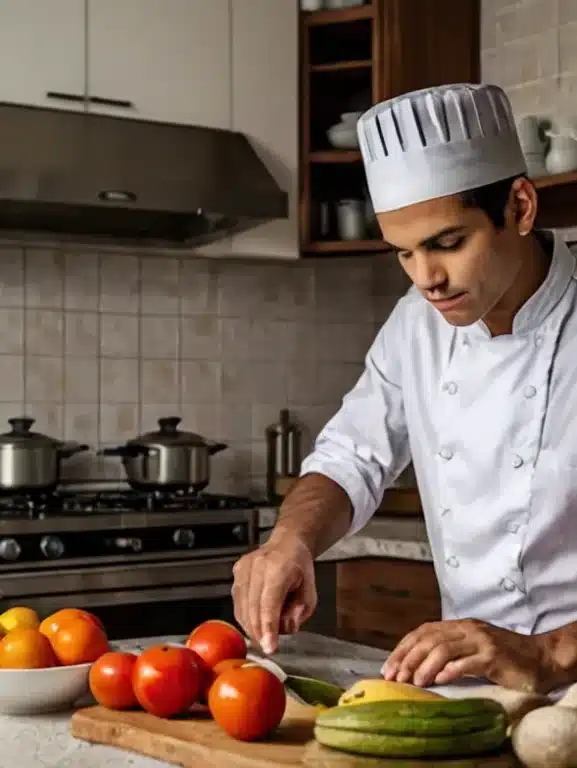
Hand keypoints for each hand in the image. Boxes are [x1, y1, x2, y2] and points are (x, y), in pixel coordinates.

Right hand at [231, 533, 316, 655]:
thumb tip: (284, 628)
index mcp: (280, 567)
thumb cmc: (299, 569)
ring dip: (252, 627)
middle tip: (268, 647)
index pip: (270, 602)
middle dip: (260, 633)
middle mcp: (258, 565)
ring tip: (265, 631)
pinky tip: (256, 620)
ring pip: (242, 608)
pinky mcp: (236, 572)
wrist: (286, 544)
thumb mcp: (310, 593)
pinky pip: (237, 603)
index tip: (270, 648)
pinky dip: (246, 617)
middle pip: (253, 608)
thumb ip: (300, 613)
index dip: (268, 627)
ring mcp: (244, 568)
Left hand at [381, 619, 547, 692]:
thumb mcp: (470, 648)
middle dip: (408, 658)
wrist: (539, 657)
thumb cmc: (502, 657)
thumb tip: (415, 668)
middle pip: (429, 639)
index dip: (403, 648)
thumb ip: (448, 652)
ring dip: (425, 666)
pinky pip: (468, 662)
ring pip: (444, 649)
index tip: (388, 667)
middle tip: (395, 677)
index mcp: (458, 625)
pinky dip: (451, 670)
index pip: (422, 632)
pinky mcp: (494, 657)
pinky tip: (439, 680)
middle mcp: (467, 629)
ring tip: (413, 682)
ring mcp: (481, 641)